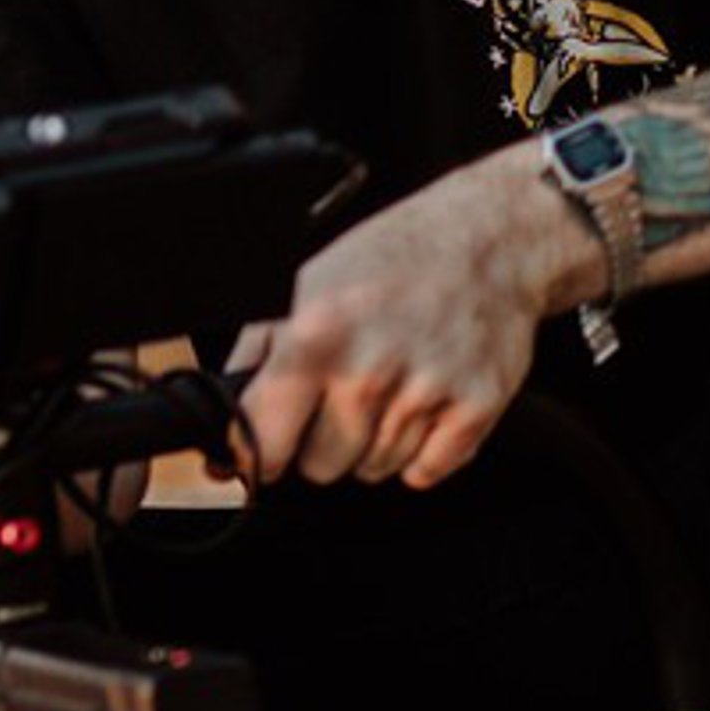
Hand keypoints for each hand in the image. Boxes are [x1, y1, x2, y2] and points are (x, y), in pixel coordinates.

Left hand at [234, 154, 573, 488]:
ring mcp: (425, 393)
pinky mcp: (476, 409)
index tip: (258, 459)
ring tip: (387, 388)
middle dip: (321, 442)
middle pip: (320, 467)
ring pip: (374, 470)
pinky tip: (421, 406)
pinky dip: (422, 452)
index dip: (256, 456)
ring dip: (373, 444)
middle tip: (341, 396)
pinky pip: (428, 471)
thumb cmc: (392, 258)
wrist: (485, 239)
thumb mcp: (303, 285)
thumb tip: (223, 419)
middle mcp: (368, 371)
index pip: (264, 440)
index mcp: (315, 338)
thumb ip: (256, 352)